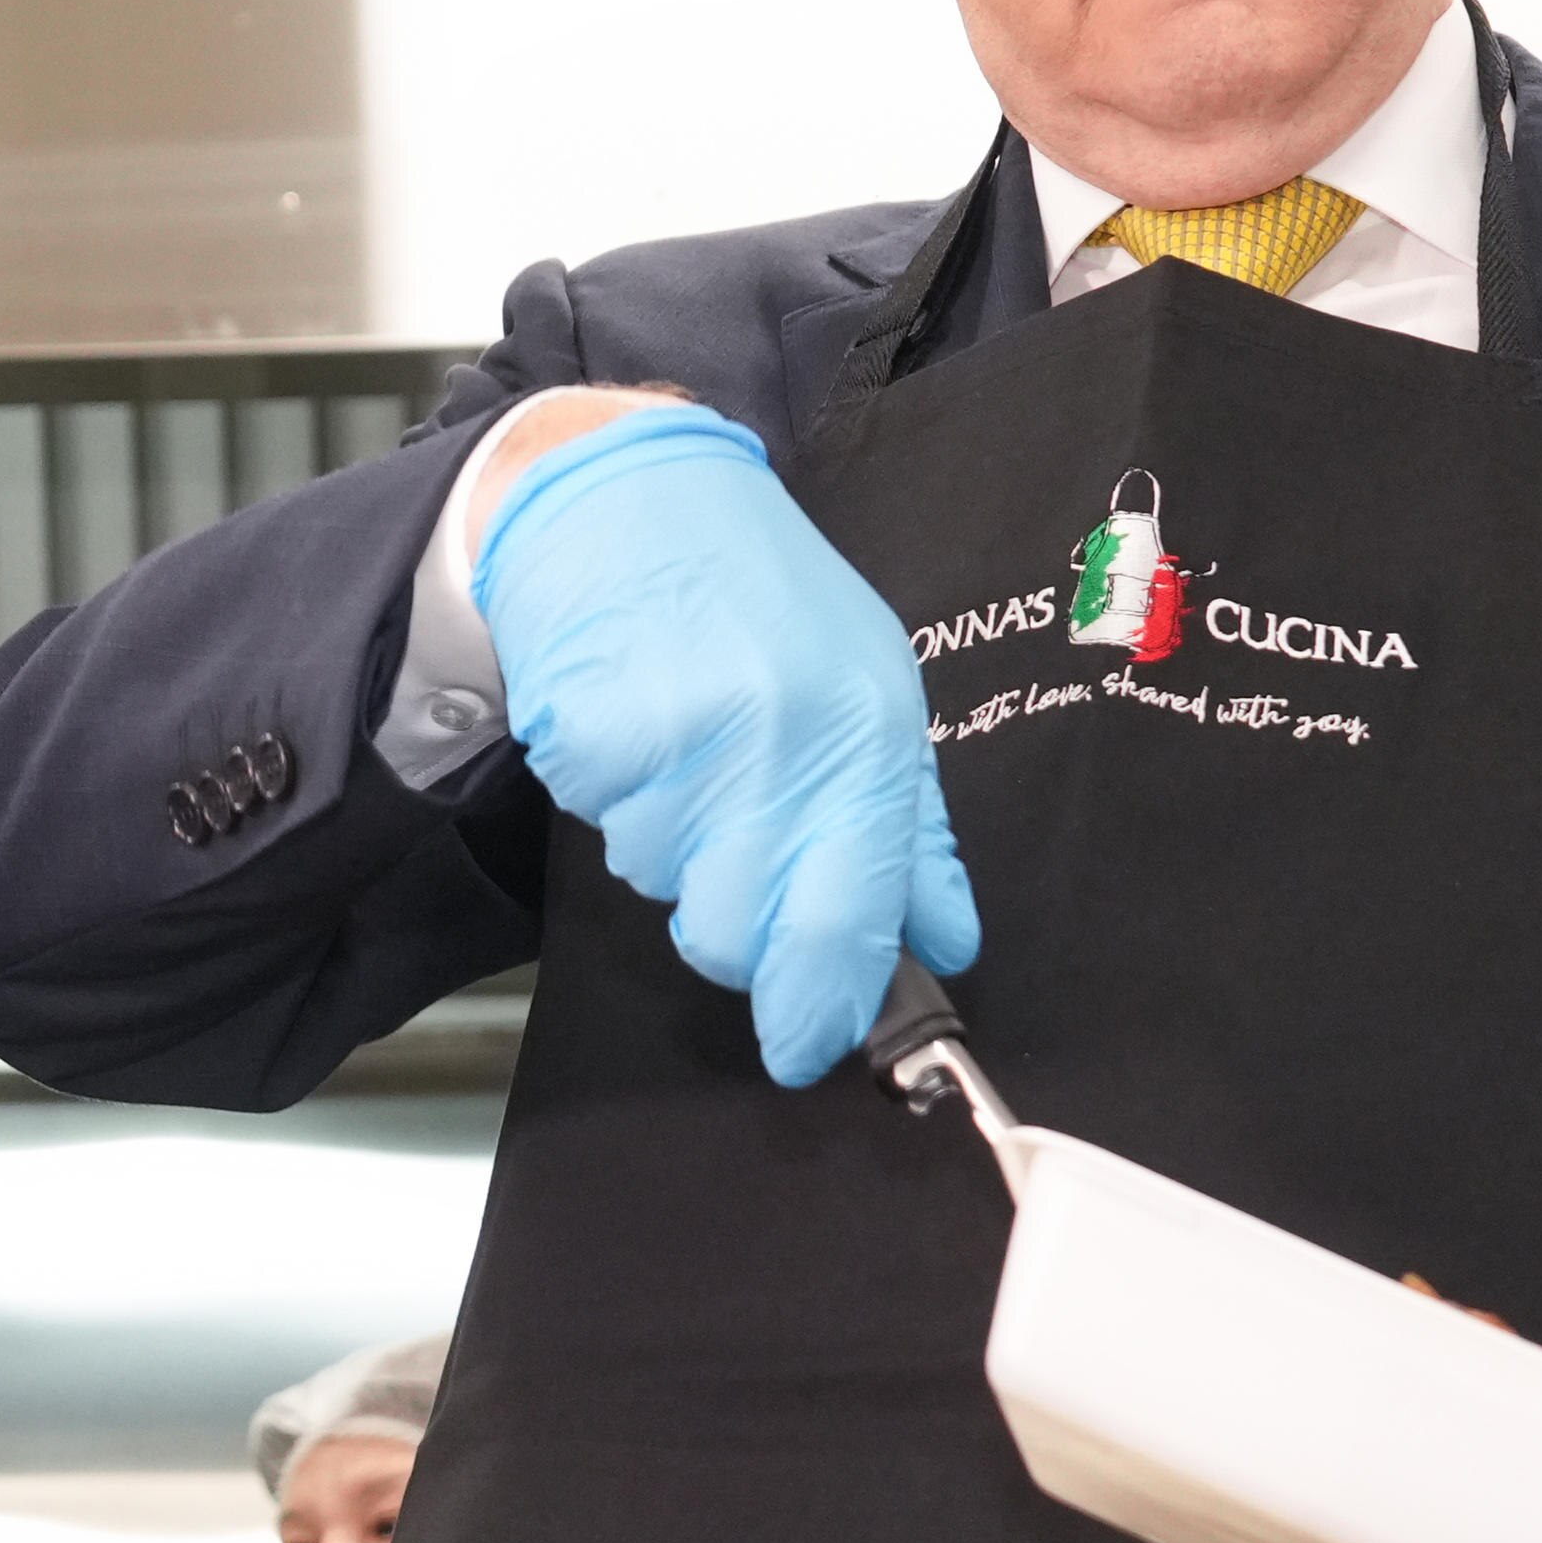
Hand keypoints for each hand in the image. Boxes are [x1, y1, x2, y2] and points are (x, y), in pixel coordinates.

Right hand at [472, 400, 978, 1084]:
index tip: (809, 1047)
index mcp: (867, 732)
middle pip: (744, 937)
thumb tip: (942, 940)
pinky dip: (622, 802)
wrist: (626, 495)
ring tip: (688, 755)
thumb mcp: (868, 689)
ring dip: (676, 850)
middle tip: (730, 868)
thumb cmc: (754, 595)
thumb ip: (909, 826)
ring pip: (669, 889)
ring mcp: (685, 740)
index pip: (854, 916)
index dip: (824, 1004)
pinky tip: (640, 732)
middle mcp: (783, 739)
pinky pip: (610, 832)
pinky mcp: (599, 738)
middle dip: (737, 937)